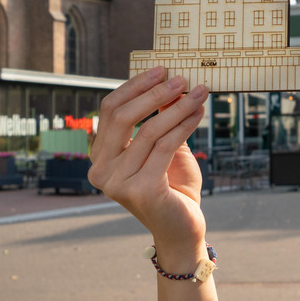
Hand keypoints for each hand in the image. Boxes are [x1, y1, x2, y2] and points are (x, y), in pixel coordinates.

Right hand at [88, 67, 209, 254]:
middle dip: (154, 93)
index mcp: (100, 158)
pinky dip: (184, 125)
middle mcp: (101, 171)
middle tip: (181, 78)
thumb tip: (168, 82)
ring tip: (199, 92)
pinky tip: (198, 113)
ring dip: (177, 107)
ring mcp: (117, 182)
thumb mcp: (165, 148)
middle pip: (122, 117)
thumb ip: (161, 120)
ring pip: (149, 130)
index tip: (160, 70)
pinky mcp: (140, 190)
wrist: (182, 230)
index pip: (110, 111)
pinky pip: (165, 146)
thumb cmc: (173, 188)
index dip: (135, 86)